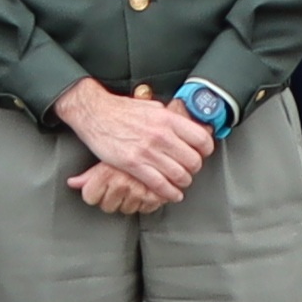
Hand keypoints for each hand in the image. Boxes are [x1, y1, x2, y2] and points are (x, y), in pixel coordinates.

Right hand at [55, 79, 209, 216]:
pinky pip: (159, 184)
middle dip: (193, 170)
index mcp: (168, 119)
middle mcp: (161, 135)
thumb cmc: (121, 109)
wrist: (95, 113)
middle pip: (193, 161)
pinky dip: (169, 193)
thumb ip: (170, 118)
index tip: (202, 155)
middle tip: (189, 171)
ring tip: (180, 183)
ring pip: (179, 175)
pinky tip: (171, 194)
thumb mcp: (152, 106)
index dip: (206, 151)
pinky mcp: (133, 164)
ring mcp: (148, 151)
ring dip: (182, 183)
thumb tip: (185, 125)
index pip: (201, 139)